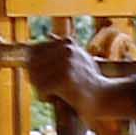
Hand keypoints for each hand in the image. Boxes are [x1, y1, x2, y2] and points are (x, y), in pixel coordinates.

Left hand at [18, 36, 134, 134]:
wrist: (104, 97)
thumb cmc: (90, 80)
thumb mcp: (80, 58)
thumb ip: (65, 47)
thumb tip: (48, 35)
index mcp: (67, 43)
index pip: (34, 50)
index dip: (34, 66)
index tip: (43, 77)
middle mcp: (67, 50)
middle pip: (32, 64)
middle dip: (35, 78)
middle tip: (45, 89)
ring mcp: (66, 63)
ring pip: (34, 76)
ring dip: (39, 88)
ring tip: (51, 94)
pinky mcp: (65, 79)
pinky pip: (41, 88)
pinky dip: (44, 96)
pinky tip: (54, 99)